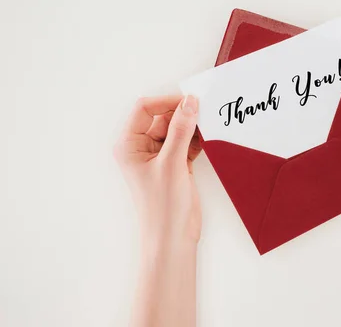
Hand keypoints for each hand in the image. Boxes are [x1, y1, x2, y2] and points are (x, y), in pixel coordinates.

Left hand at [114, 95, 202, 250]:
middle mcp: (142, 148)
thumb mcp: (171, 163)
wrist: (172, 238)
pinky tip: (210, 139)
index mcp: (129, 145)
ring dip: (193, 126)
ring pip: (178, 129)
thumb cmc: (161, 207)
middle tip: (205, 112)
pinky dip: (198, 139)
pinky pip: (187, 142)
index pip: (144, 109)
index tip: (190, 101)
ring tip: (210, 126)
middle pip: (163, 117)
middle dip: (183, 114)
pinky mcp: (176, 164)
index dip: (167, 102)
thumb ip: (180, 130)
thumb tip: (189, 102)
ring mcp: (160, 156)